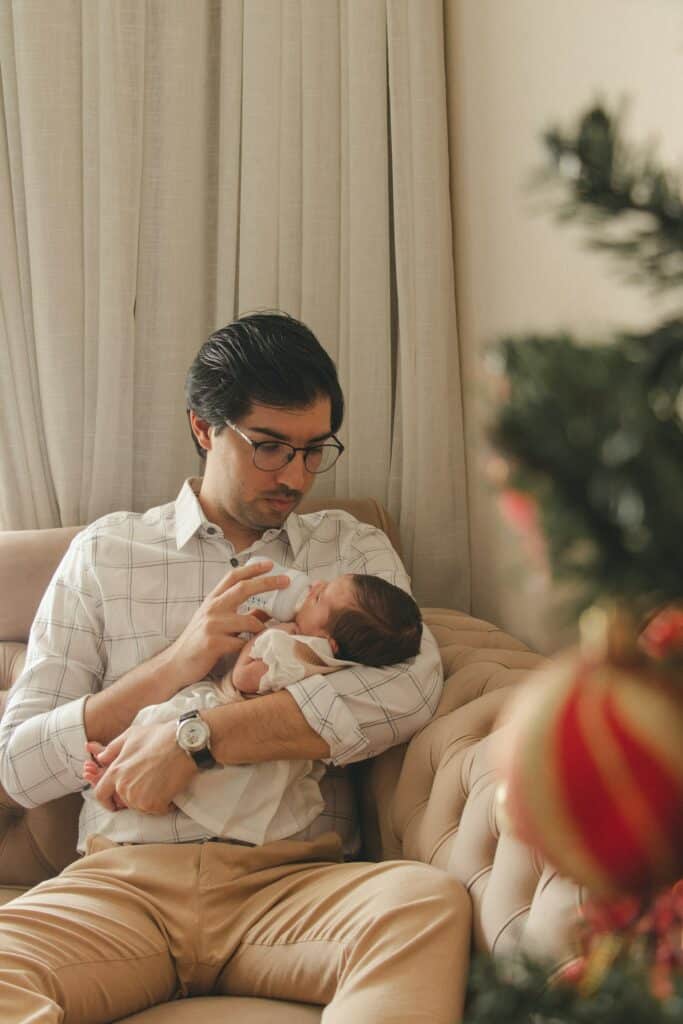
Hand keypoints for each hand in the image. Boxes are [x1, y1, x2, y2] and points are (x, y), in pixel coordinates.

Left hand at [89, 721, 195, 813]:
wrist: (184, 743)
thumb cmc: (159, 736)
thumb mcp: (131, 735)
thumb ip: (112, 749)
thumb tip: (100, 759)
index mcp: (116, 772)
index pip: (100, 794)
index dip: (106, 801)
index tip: (113, 803)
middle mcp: (123, 787)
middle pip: (124, 801)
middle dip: (135, 795)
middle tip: (151, 784)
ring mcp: (138, 797)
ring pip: (140, 806)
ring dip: (150, 799)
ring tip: (161, 782)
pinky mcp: (154, 804)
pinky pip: (156, 809)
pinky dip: (164, 803)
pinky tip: (170, 789)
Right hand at [162, 560, 290, 689]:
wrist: (175, 664)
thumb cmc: (199, 643)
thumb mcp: (217, 623)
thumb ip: (240, 615)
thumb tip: (267, 611)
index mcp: (213, 601)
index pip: (233, 577)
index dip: (252, 568)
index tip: (270, 564)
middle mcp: (212, 609)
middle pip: (243, 588)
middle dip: (267, 582)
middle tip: (286, 580)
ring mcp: (212, 625)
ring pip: (249, 621)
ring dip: (263, 628)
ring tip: (270, 635)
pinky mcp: (213, 643)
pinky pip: (242, 643)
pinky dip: (251, 646)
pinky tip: (253, 652)